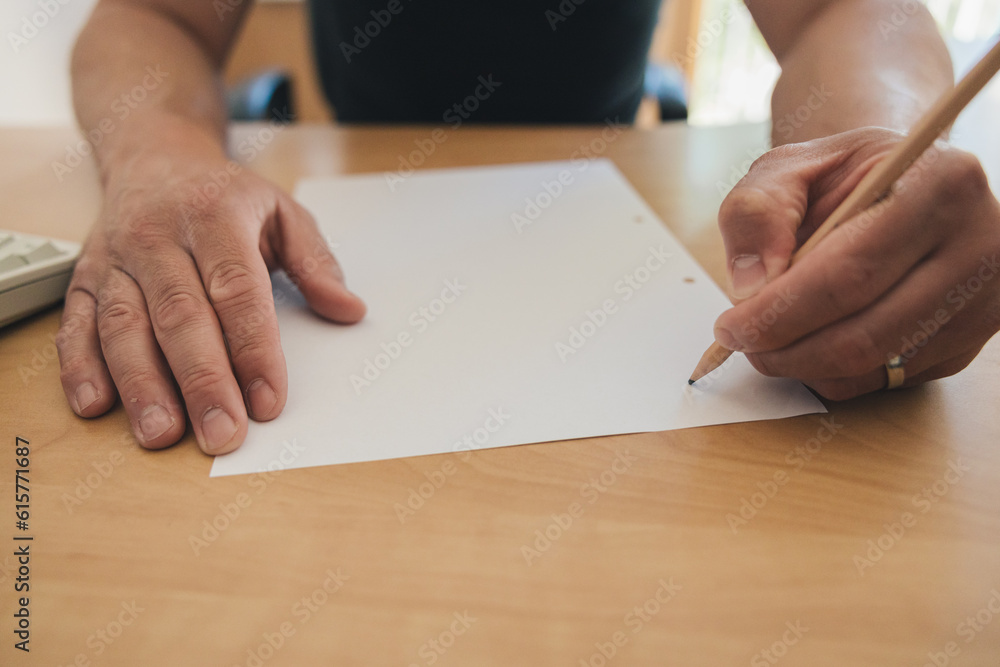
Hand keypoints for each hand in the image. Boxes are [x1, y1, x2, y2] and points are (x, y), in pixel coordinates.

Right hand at [56, 151, 365, 452]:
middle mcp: (158, 236)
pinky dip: (80, 367)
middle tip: (222, 433)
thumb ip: (315, 262)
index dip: (253, 348)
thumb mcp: (281, 212)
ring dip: (141, 384)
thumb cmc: (223, 196)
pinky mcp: (83, 278)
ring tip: (162, 433)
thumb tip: (348, 309)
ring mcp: (116, 259)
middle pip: (179, 315)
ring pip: (123, 325)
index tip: (269, 400)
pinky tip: (96, 406)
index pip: (236, 289)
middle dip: (201, 381)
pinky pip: (76, 324)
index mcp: (215, 216)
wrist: (153, 157)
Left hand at [713, 127, 999, 398]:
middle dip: (783, 348)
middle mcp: (978, 247)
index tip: (730, 325)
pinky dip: (828, 373)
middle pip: (862, 332)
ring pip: (871, 366)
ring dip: (800, 365)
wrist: (901, 185)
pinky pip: (882, 381)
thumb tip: (750, 287)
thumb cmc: (843, 177)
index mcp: (941, 184)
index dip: (780, 310)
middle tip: (739, 340)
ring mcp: (981, 304)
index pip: (850, 272)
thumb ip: (757, 212)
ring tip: (767, 339)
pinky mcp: (967, 345)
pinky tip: (807, 342)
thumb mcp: (790, 167)